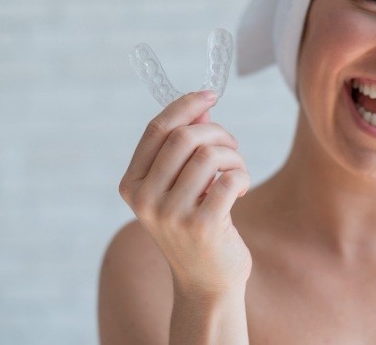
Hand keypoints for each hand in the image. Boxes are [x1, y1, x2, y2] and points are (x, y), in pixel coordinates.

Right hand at [119, 91, 251, 298]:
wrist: (205, 281)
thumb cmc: (194, 225)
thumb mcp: (180, 185)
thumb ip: (185, 147)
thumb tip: (202, 106)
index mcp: (132, 184)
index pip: (157, 129)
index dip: (186, 105)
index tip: (210, 94)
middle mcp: (145, 199)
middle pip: (185, 137)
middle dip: (217, 132)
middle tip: (232, 145)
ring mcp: (171, 215)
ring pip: (210, 155)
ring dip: (233, 155)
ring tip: (238, 170)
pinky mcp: (202, 226)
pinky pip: (230, 178)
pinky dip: (242, 175)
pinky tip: (240, 189)